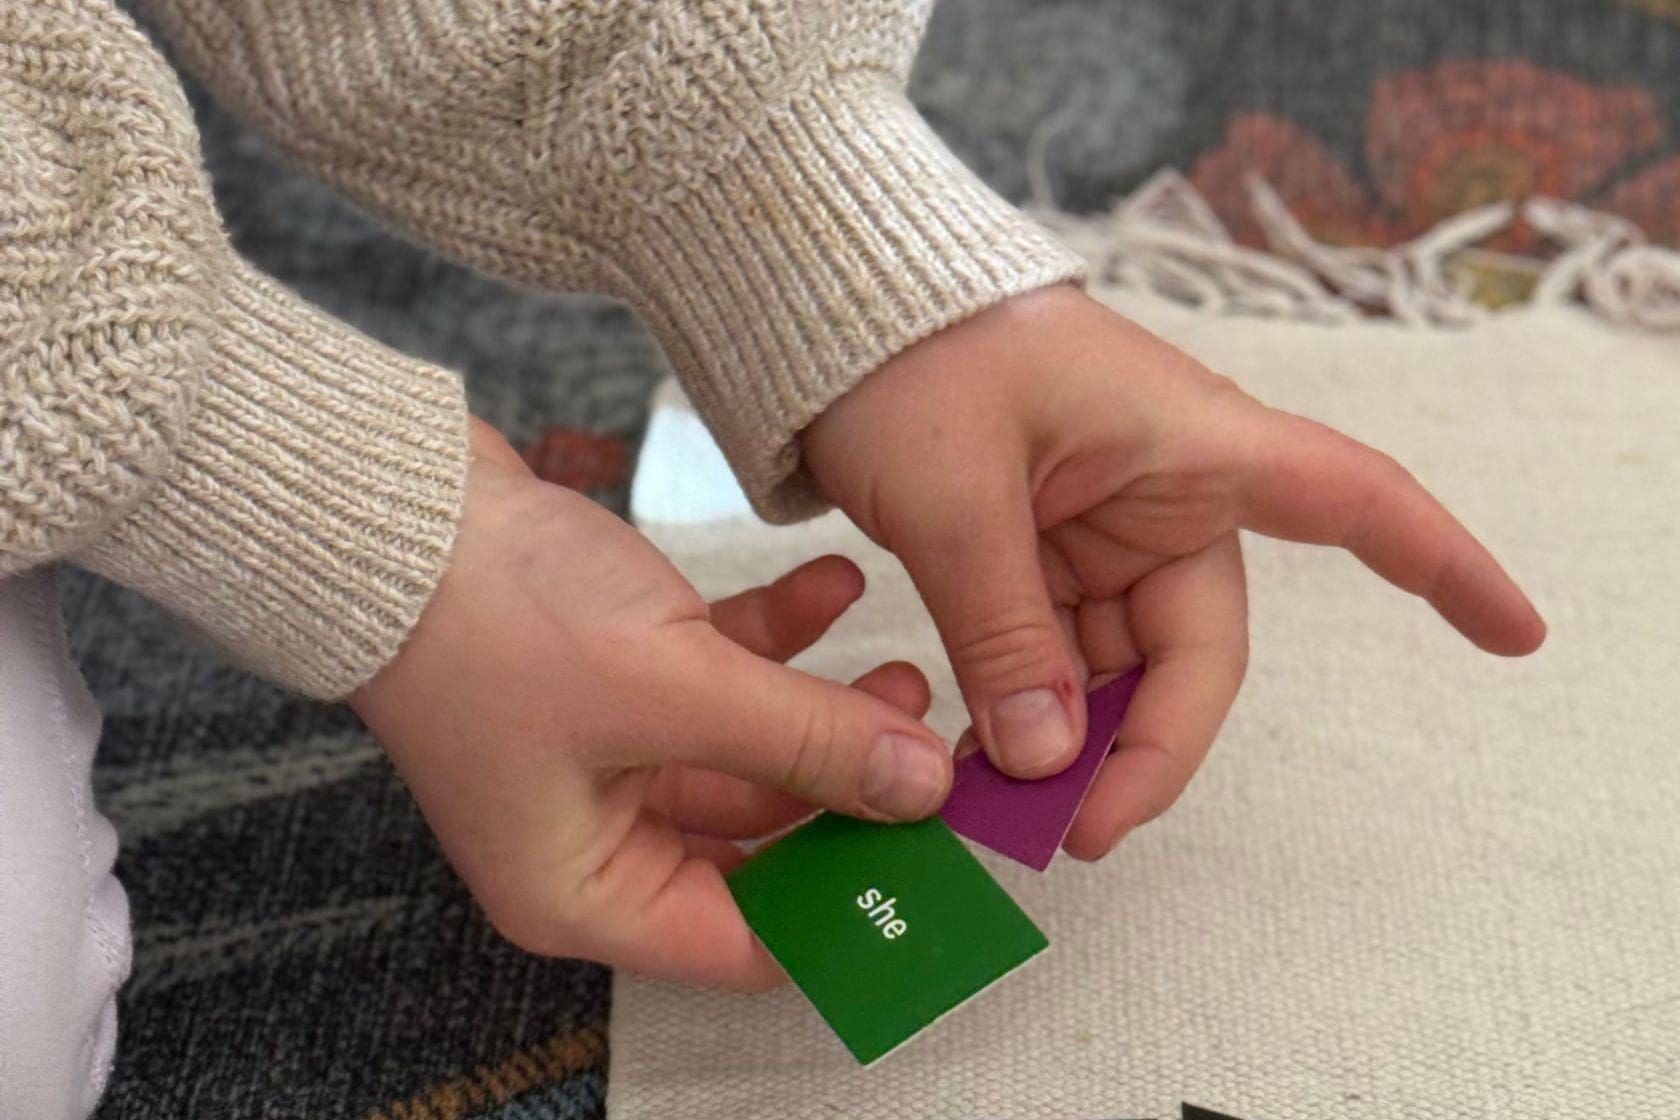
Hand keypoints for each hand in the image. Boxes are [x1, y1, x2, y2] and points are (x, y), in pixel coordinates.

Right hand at [352, 420, 945, 987]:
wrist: (392, 500)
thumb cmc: (490, 619)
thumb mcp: (673, 689)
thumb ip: (809, 741)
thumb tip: (921, 787)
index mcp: (588, 891)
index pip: (754, 942)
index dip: (854, 904)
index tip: (941, 858)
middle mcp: (595, 840)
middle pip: (765, 847)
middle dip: (855, 792)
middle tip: (937, 751)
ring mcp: (605, 757)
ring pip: (752, 755)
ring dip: (827, 712)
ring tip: (904, 667)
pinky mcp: (614, 681)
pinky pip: (718, 680)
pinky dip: (774, 642)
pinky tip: (833, 589)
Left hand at [804, 285, 1545, 858]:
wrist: (836, 310)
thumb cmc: (910, 355)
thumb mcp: (955, 498)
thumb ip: (1005, 633)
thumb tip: (1047, 766)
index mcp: (1191, 442)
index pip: (1352, 499)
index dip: (1443, 566)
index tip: (1515, 635)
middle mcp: (1167, 492)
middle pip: (1198, 652)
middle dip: (1145, 748)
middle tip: (1073, 834)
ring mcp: (1105, 529)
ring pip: (1123, 670)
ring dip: (1074, 745)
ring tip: (1000, 813)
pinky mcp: (1046, 553)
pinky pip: (1060, 655)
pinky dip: (1029, 712)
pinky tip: (978, 763)